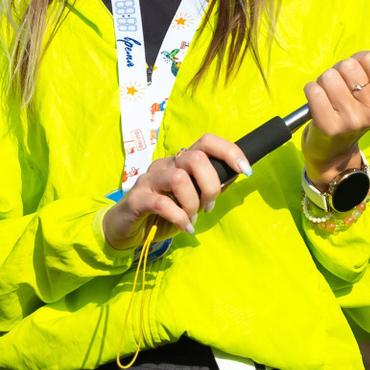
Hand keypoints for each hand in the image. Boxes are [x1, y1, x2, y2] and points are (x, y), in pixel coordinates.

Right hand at [103, 134, 250, 249]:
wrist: (124, 228)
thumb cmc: (160, 213)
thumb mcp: (190, 200)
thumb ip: (208, 187)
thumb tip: (234, 175)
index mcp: (179, 162)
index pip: (206, 142)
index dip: (229, 151)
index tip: (246, 170)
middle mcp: (165, 165)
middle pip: (195, 158)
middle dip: (210, 185)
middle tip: (208, 206)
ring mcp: (149, 180)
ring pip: (179, 178)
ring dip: (192, 202)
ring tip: (192, 216)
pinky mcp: (137, 199)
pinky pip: (162, 203)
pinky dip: (179, 217)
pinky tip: (185, 226)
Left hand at [302, 50, 369, 183]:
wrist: (334, 153)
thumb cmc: (351, 115)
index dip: (357, 60)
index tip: (353, 73)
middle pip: (347, 66)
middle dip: (337, 72)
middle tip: (337, 89)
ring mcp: (351, 120)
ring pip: (328, 77)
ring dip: (322, 82)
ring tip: (327, 97)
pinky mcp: (329, 127)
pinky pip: (314, 91)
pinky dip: (311, 91)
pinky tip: (316, 103)